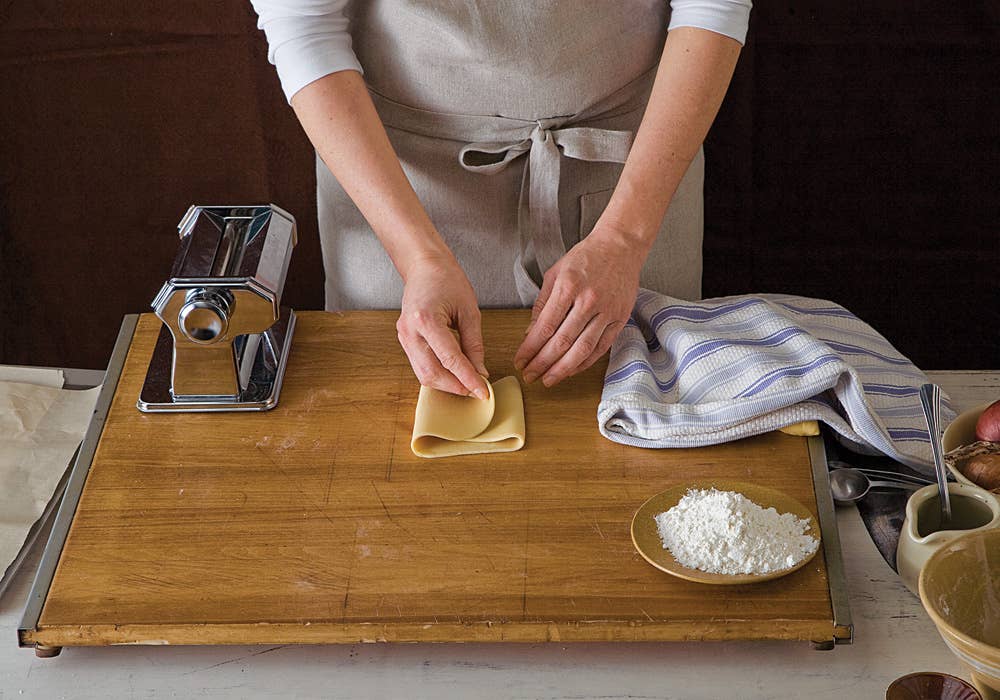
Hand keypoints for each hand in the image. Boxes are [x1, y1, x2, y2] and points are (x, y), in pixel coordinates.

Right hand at [397, 252, 490, 398]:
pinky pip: (420, 365)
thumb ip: (474, 344)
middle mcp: (409, 331)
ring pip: (423, 374)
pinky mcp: (404, 340)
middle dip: (455, 387)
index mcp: (426, 320)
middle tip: (476, 390)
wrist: (424, 266)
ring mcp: (404, 337)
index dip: (468, 379)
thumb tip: (480, 371)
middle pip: (431, 373)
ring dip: (446, 383)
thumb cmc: (447, 280)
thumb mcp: (469, 311)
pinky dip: (437, 374)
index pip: (450, 360)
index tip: (482, 391)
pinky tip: (453, 374)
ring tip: (467, 383)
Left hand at [514, 223, 644, 386]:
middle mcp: (588, 301)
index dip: (530, 348)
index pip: (545, 327)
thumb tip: (530, 334)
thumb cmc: (585, 257)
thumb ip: (542, 304)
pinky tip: (571, 370)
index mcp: (568, 287)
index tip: (520, 360)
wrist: (620, 246)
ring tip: (548, 380)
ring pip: (582, 349)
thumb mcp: (555, 273)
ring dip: (562, 369)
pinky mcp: (620, 318)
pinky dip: (584, 362)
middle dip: (542, 363)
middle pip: (562, 342)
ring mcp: (607, 311)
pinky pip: (601, 348)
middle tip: (529, 375)